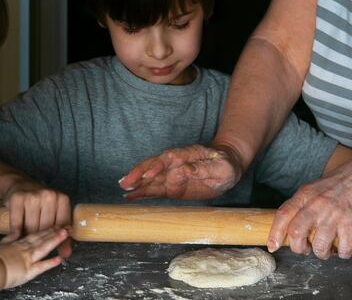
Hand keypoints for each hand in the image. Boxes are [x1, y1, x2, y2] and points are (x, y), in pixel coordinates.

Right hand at [0, 227, 69, 288]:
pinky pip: (41, 266)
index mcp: (21, 243)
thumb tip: (16, 229)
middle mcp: (27, 249)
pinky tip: (59, 259)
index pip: (37, 234)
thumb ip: (11, 236)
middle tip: (66, 226)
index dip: (47, 229)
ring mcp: (29, 259)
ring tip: (65, 234)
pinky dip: (50, 263)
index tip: (57, 224)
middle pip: (43, 238)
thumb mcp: (2, 243)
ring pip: (44, 247)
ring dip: (55, 240)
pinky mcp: (29, 270)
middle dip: (55, 232)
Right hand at [2, 182, 71, 257]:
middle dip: (41, 240)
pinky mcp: (18, 198)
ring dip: (28, 238)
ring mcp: (33, 196)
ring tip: (26, 245)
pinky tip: (15, 239)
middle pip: (46, 228)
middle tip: (37, 248)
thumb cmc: (40, 203)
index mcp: (62, 199)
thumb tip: (66, 255)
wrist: (20, 184)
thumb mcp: (54, 212)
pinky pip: (17, 222)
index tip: (58, 252)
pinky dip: (15, 233)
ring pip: (31, 227)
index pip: (62, 225)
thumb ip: (60, 233)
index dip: (60, 240)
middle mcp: (49, 195)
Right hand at [118, 144, 242, 199]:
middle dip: (139, 174)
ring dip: (137, 184)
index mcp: (186, 155)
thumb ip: (204, 168)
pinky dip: (143, 193)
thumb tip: (186, 170)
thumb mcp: (221, 167)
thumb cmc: (225, 165)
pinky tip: (131, 196)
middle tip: (126, 182)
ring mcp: (172, 175)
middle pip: (153, 167)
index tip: (147, 174)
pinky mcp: (172, 187)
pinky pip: (155, 190)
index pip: (168, 158)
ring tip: (123, 189)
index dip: (157, 165)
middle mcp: (175, 164)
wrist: (228, 166)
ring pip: (151, 179)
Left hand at [268, 161, 351, 259]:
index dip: (275, 233)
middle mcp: (316, 205)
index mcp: (304, 195)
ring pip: (320, 246)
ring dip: (322, 253)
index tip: (272, 246)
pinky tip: (343, 248)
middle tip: (305, 249)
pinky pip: (343, 249)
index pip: (283, 215)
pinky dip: (342, 253)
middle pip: (296, 233)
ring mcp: (334, 215)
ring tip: (326, 250)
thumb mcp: (313, 189)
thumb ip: (301, 204)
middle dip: (298, 248)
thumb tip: (288, 227)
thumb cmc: (339, 184)